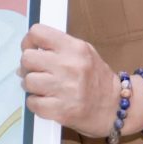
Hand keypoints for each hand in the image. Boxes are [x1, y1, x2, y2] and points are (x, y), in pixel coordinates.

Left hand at [19, 24, 122, 138]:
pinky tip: (47, 101)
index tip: (33, 49)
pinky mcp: (60, 110)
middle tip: (38, 72)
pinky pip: (32, 102)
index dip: (29, 42)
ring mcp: (64, 89)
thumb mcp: (85, 53)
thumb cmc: (97, 79)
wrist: (116, 107)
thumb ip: (58, 48)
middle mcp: (69, 66)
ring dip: (32, 86)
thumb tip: (26, 54)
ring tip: (44, 88)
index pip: (37, 33)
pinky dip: (36, 103)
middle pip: (27, 58)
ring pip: (27, 81)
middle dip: (29, 66)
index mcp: (75, 48)